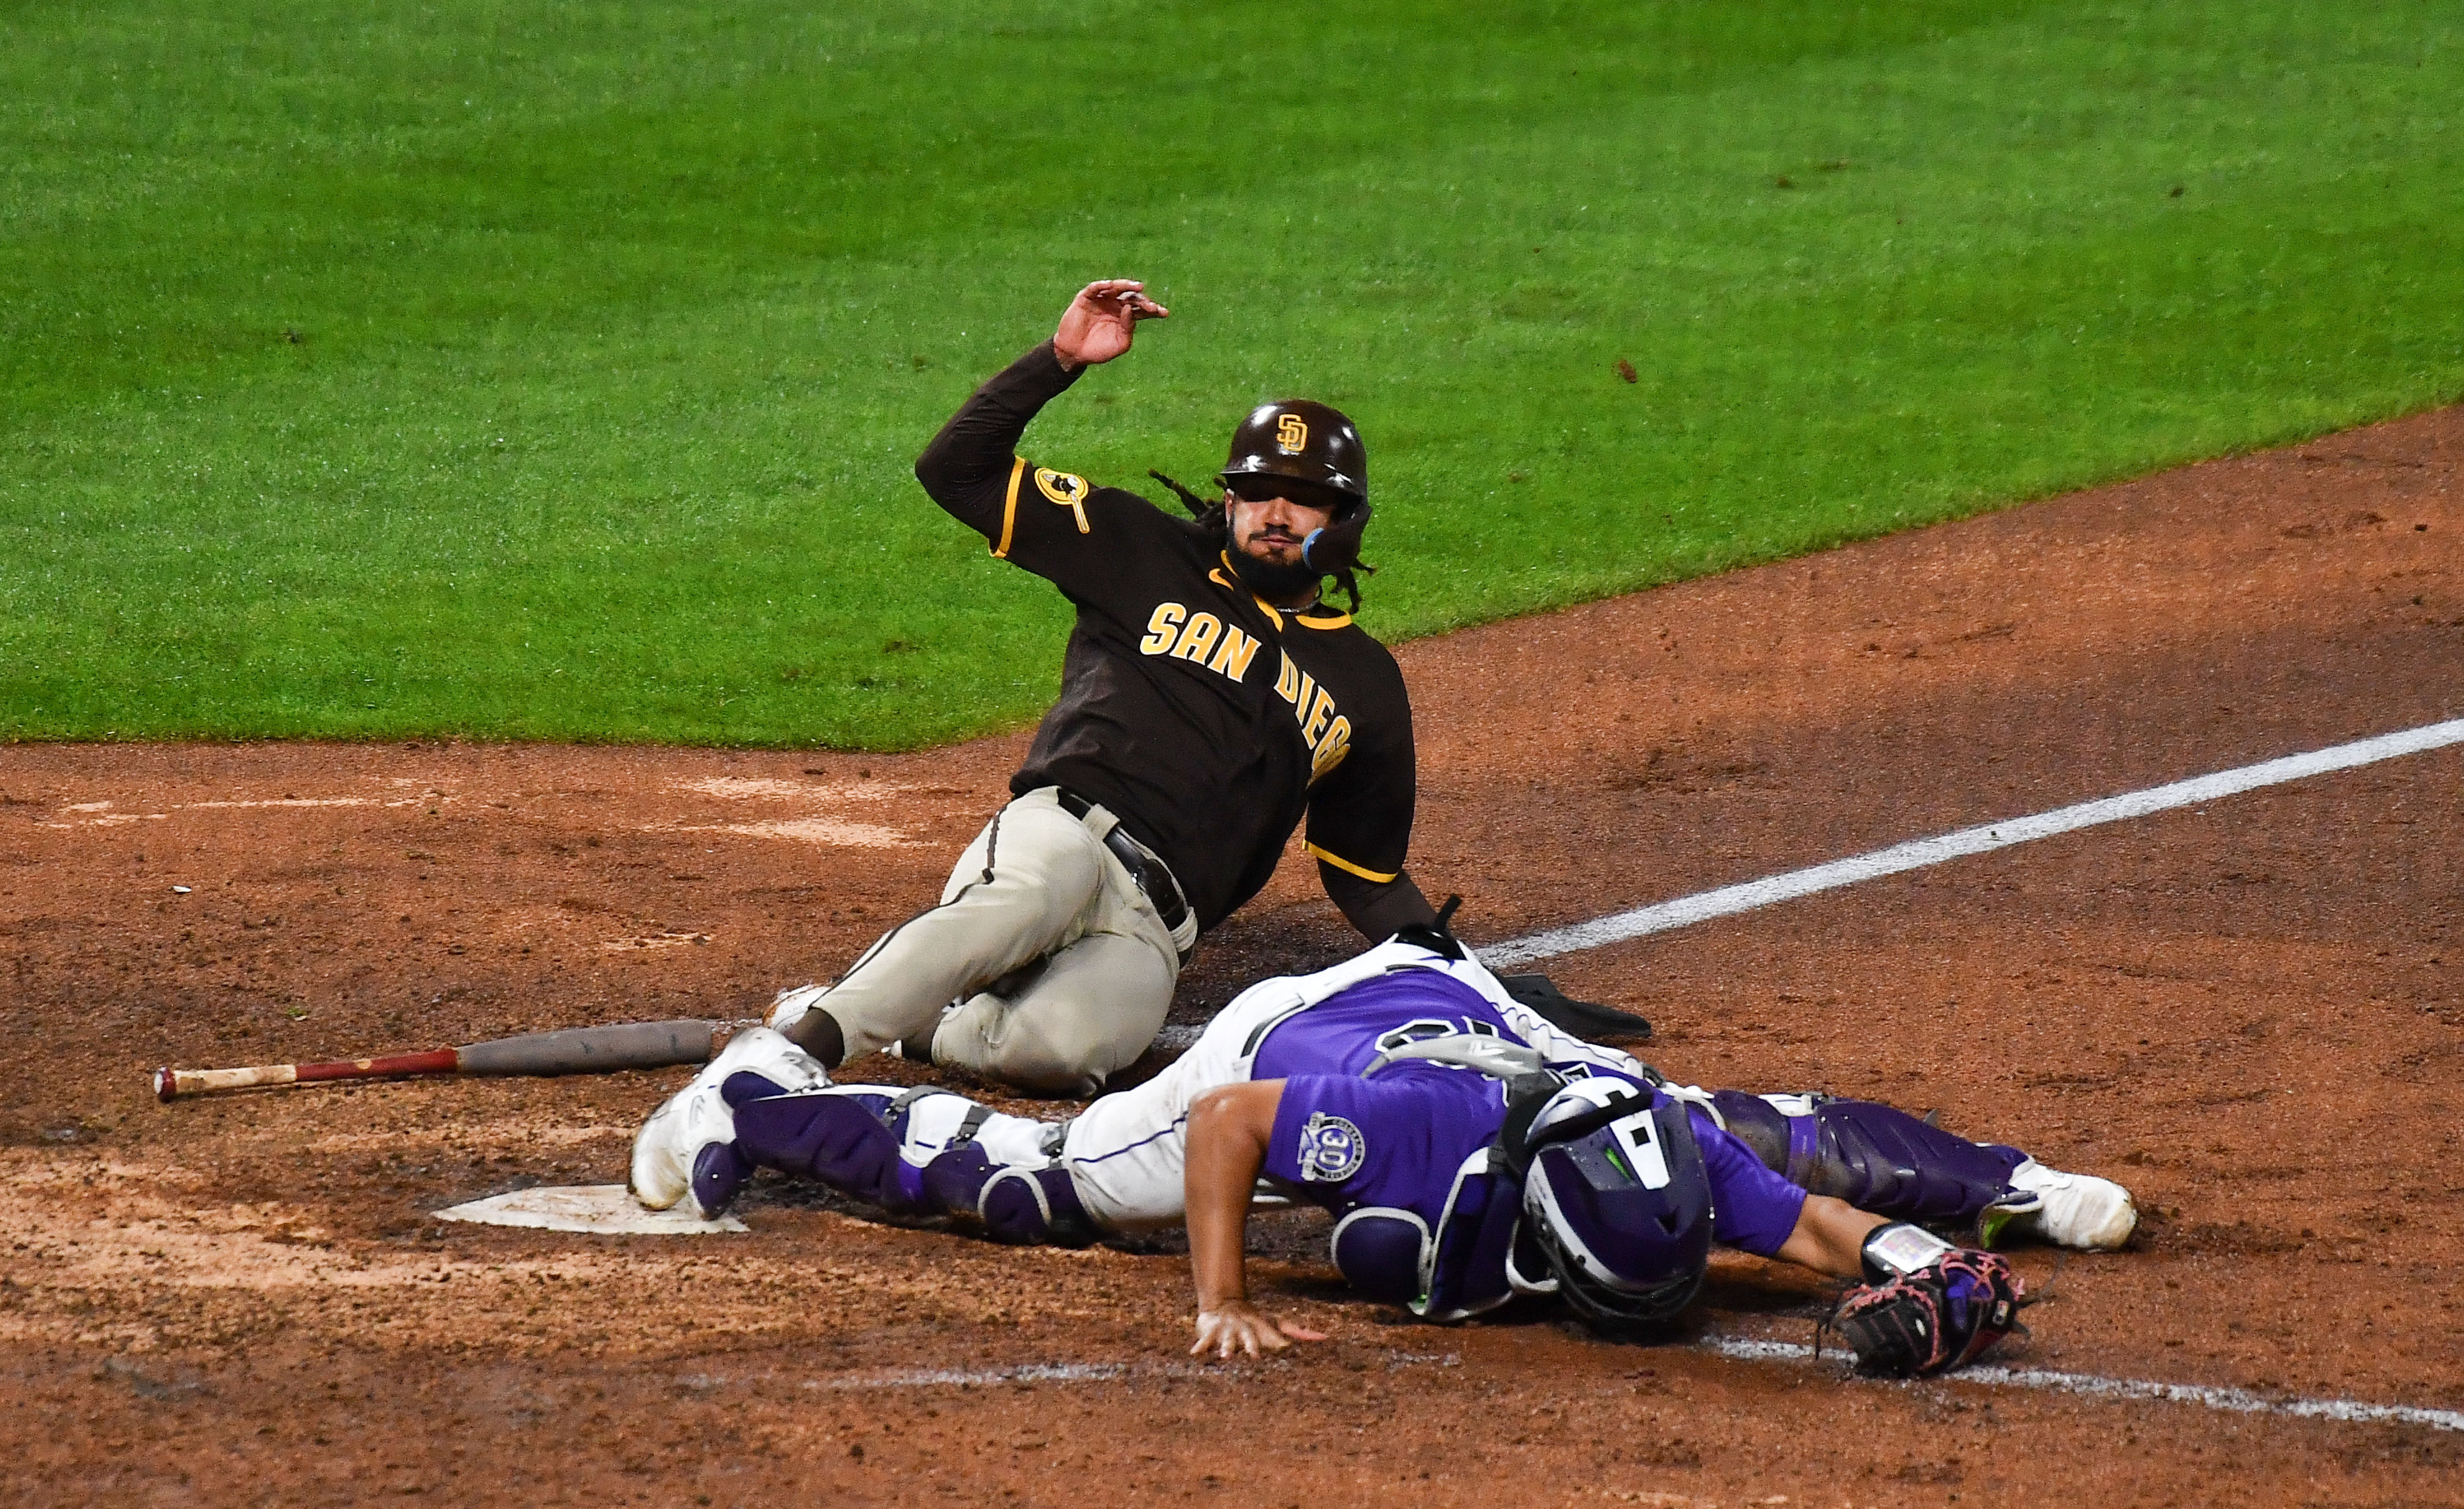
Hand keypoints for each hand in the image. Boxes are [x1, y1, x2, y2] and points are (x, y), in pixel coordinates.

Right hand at [1053, 279, 1168, 369]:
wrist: (1075, 354)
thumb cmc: (1099, 351)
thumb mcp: (1120, 343)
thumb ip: (1128, 328)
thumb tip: (1130, 308)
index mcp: (1126, 317)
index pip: (1142, 310)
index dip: (1154, 310)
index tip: (1164, 313)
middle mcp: (1115, 306)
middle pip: (1132, 297)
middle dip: (1143, 300)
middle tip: (1150, 306)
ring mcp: (1101, 300)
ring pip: (1116, 288)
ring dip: (1127, 286)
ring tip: (1138, 287)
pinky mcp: (1086, 298)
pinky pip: (1095, 288)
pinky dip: (1102, 285)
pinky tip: (1111, 285)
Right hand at [1190, 1299, 1326, 1359]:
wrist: (1225, 1303)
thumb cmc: (1256, 1321)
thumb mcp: (1275, 1325)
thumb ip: (1298, 1333)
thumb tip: (1325, 1338)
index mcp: (1260, 1327)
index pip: (1271, 1335)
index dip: (1278, 1342)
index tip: (1285, 1349)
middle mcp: (1244, 1328)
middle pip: (1249, 1337)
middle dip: (1251, 1346)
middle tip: (1254, 1357)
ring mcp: (1227, 1329)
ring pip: (1227, 1339)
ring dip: (1226, 1347)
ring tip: (1226, 1356)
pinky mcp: (1211, 1331)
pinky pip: (1204, 1340)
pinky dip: (1200, 1346)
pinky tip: (1194, 1354)